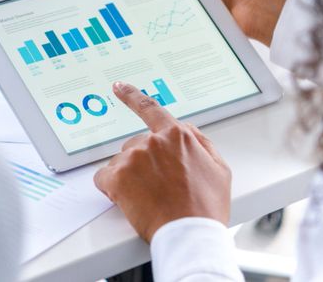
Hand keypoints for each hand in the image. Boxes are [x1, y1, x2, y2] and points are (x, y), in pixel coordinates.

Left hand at [94, 82, 231, 242]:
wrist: (190, 235)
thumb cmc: (205, 207)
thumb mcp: (219, 169)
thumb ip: (201, 142)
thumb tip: (186, 131)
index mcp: (177, 135)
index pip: (150, 108)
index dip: (132, 96)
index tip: (119, 87)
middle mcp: (153, 141)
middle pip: (136, 145)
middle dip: (142, 163)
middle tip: (157, 188)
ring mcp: (133, 158)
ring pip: (121, 163)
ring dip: (129, 177)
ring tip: (149, 198)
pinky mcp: (118, 178)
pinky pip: (104, 178)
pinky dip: (111, 189)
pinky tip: (128, 200)